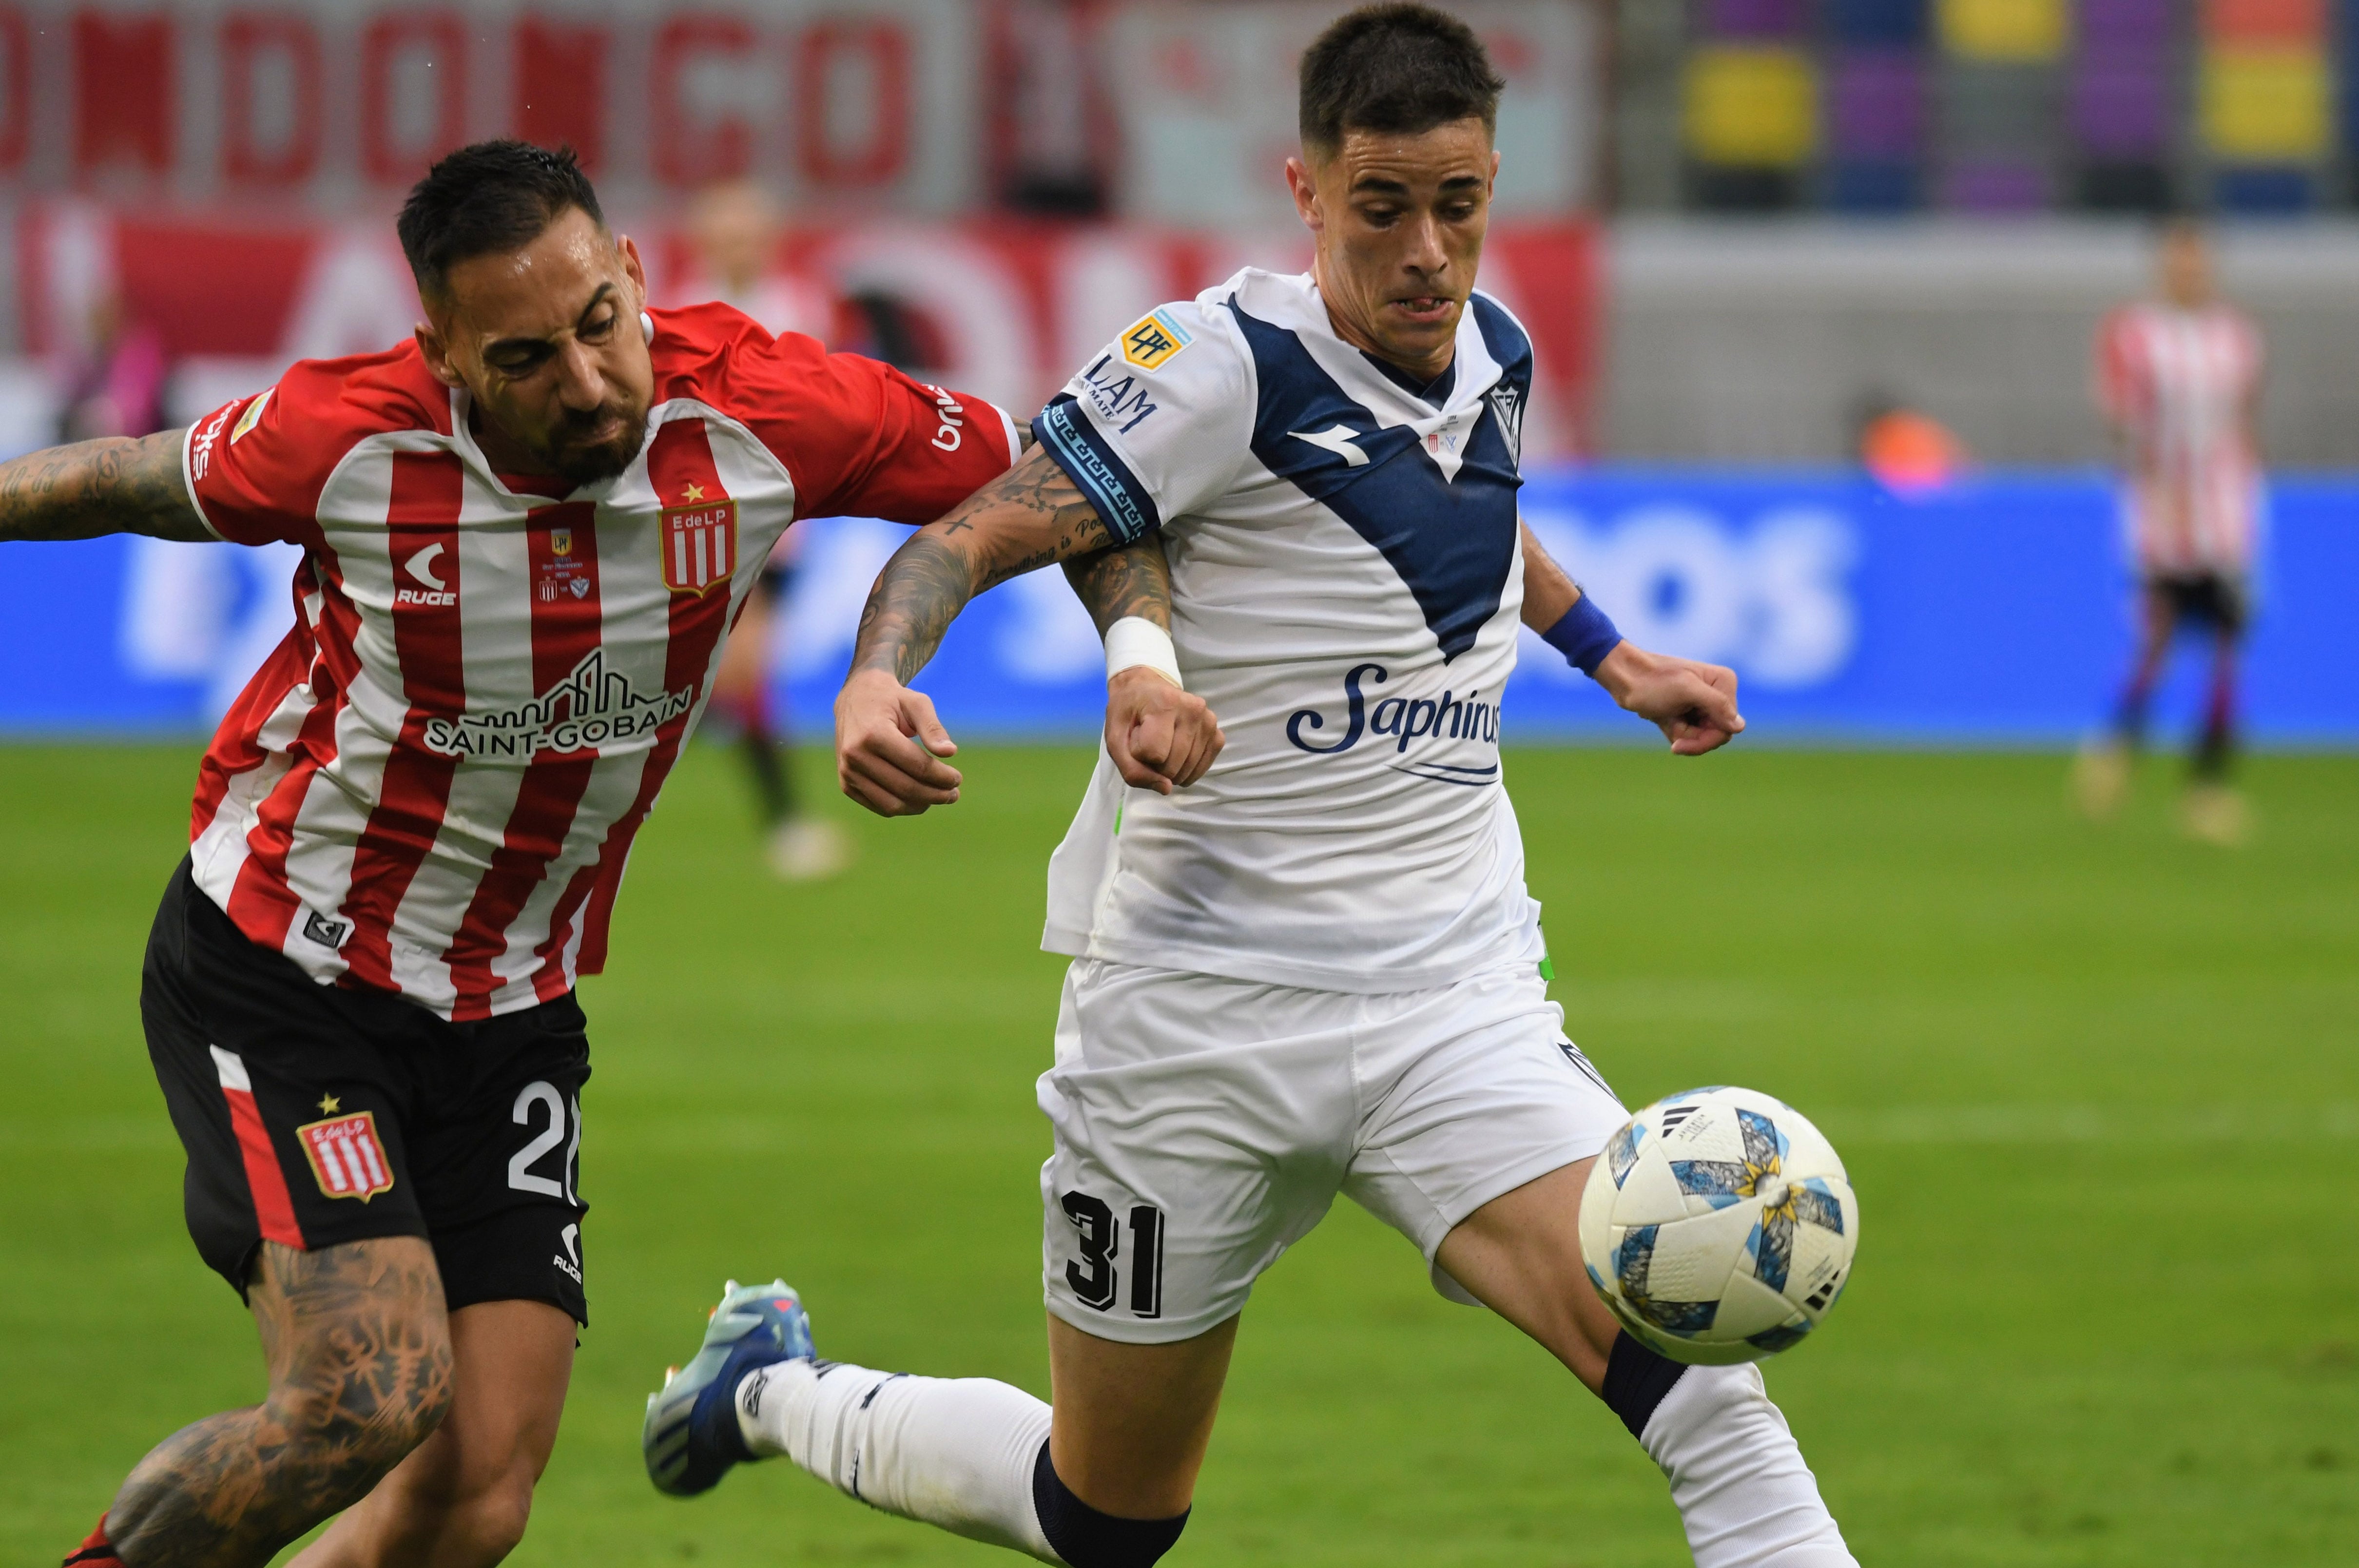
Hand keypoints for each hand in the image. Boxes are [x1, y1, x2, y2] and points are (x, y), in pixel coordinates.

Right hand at [835, 668, 962, 815]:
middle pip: (906, 788)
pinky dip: (903, 807)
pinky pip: (880, 807)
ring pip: (893, 805)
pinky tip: (920, 799)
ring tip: (940, 796)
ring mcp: (848, 773)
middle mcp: (855, 755)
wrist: (855, 700)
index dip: (942, 777)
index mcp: (873, 733)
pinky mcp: (846, 784)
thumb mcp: (916, 703)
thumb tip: (951, 752)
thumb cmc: (891, 700)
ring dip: (921, 805)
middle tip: (954, 794)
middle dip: (936, 794)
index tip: (958, 778)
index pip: (917, 766)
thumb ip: (933, 727)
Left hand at [1105, 668, 1224, 793]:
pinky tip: (1176, 753)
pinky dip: (1186, 770)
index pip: (1154, 755)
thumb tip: (1167, 789)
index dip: (1139, 755)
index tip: (1136, 736)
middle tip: (1148, 741)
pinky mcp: (1217, 734)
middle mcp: (1193, 710)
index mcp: (1165, 704)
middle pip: (1172, 767)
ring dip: (1169, 769)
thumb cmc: (1128, 714)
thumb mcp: (1115, 740)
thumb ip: (1133, 770)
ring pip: (1187, 771)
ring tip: (1162, 744)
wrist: (1145, 688)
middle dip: (1154, 765)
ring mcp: (1209, 722)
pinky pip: (1202, 768)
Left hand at [1593, 643, 1743, 755]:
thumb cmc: (1652, 681)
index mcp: (1724, 682)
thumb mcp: (1686, 691)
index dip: (1707, 738)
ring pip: (1704, 737)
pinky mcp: (1690, 713)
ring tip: (1665, 719)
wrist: (1624, 678)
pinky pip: (1691, 735)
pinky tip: (1663, 720)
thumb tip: (1740, 727)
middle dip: (1693, 738)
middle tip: (1672, 737)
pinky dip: (1676, 733)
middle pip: (1719, 734)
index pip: (1730, 726)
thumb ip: (1716, 705)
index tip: (1679, 742)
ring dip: (1682, 735)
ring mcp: (1704, 704)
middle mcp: (1718, 693)